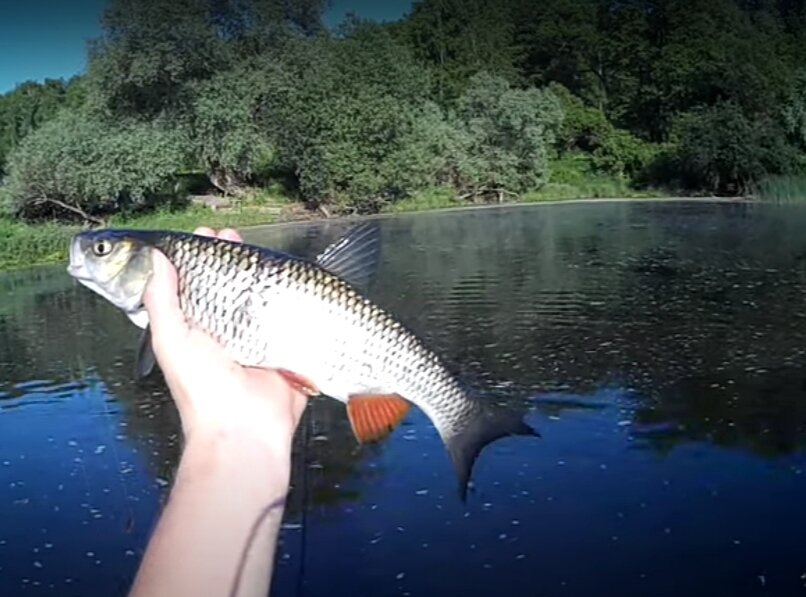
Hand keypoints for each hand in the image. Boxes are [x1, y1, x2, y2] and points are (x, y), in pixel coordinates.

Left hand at [142, 226, 307, 459]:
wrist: (245, 432)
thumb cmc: (202, 389)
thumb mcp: (171, 341)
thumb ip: (162, 300)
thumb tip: (157, 259)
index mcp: (197, 331)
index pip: (197, 286)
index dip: (200, 260)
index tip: (206, 235)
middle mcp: (227, 333)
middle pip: (230, 287)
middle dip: (233, 260)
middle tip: (234, 236)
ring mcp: (260, 341)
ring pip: (262, 299)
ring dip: (262, 274)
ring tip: (261, 249)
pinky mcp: (288, 350)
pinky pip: (292, 320)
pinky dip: (293, 301)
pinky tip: (294, 277)